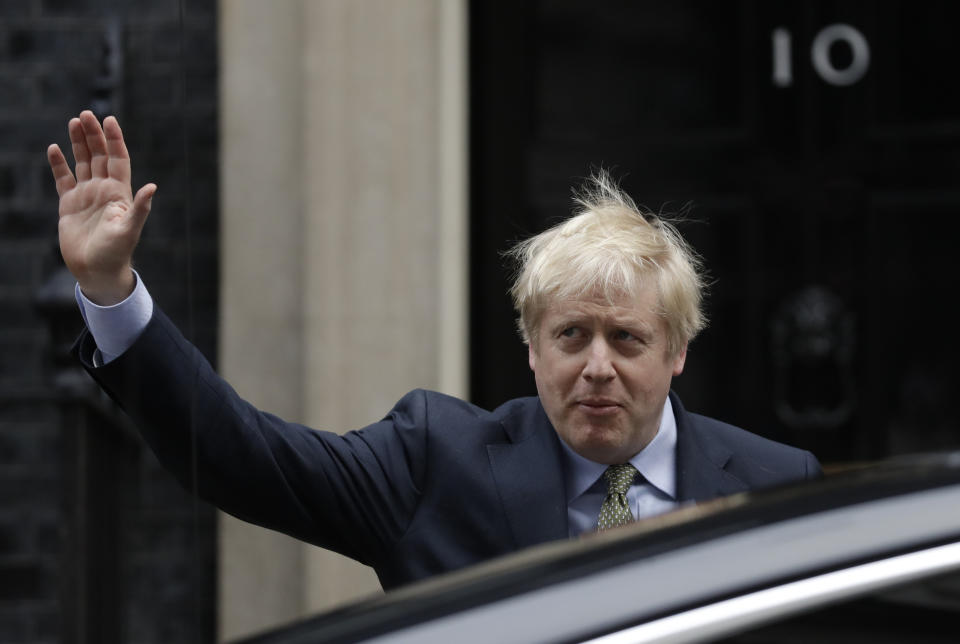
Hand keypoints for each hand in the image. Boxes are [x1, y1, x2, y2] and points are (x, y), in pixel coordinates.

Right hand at [47, 111, 155, 304]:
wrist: (97, 270)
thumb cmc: (117, 252)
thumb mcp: (130, 229)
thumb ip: (140, 208)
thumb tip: (152, 187)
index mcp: (120, 192)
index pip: (118, 159)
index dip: (115, 140)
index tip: (109, 119)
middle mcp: (104, 190)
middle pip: (99, 155)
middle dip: (94, 135)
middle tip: (86, 114)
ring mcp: (86, 195)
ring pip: (82, 163)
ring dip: (78, 143)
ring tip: (74, 122)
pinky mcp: (69, 204)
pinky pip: (63, 179)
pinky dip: (59, 164)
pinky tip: (54, 148)